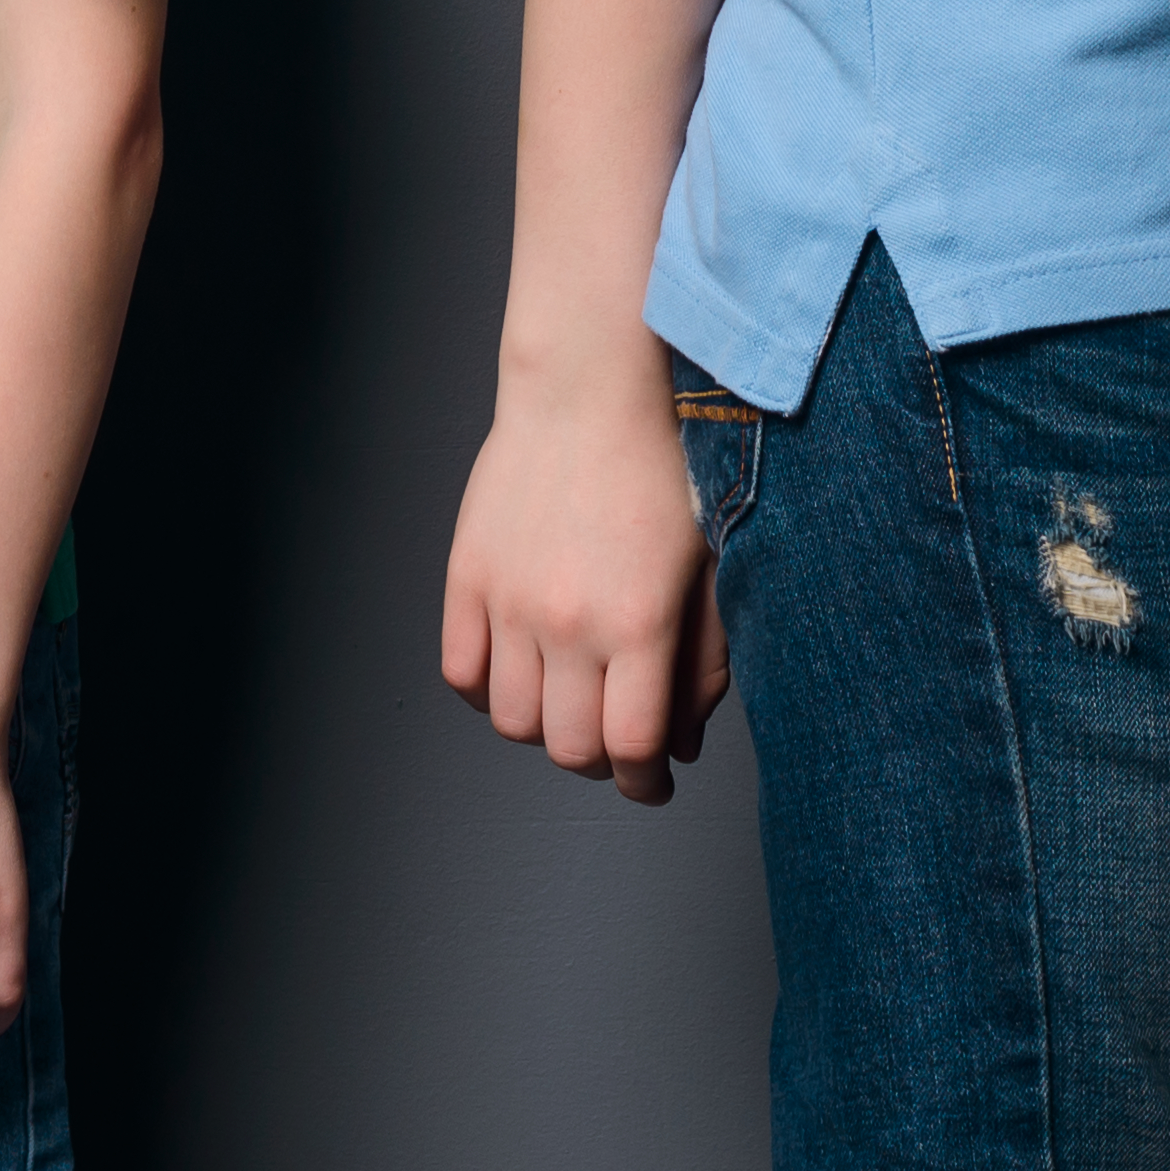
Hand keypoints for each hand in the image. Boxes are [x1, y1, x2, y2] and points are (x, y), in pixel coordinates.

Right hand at [439, 358, 724, 803]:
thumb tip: (681, 744)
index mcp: (639, 622)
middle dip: (598, 762)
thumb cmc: (663, 465)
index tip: (652, 783)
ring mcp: (511, 600)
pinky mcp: (468, 576)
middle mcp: (569, 622)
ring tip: (566, 705)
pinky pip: (462, 671)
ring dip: (542, 729)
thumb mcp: (707, 566)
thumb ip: (702, 661)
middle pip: (568, 747)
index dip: (644, 783)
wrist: (590, 386)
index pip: (632, 748)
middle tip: (615, 743)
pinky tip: (519, 671)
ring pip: (511, 720)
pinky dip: (486, 689)